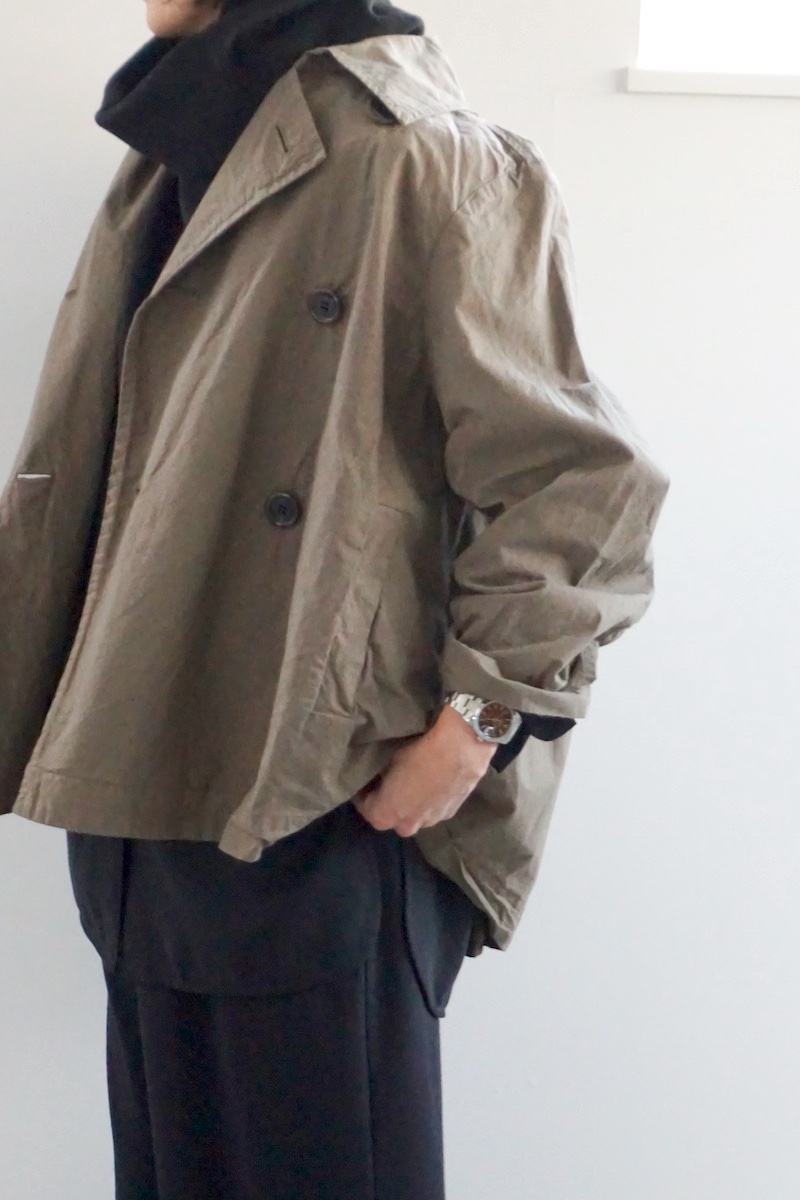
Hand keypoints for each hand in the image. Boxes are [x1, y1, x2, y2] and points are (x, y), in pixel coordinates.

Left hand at [353, 704, 495, 836]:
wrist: (462, 747)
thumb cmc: (418, 751)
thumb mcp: (389, 760)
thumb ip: (382, 778)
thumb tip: (380, 779)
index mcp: (387, 814)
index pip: (367, 810)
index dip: (364, 795)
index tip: (366, 782)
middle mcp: (408, 825)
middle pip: (391, 818)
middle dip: (388, 803)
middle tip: (389, 782)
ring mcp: (431, 821)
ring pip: (414, 816)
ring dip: (410, 804)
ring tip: (413, 782)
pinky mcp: (451, 813)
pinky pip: (432, 810)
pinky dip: (429, 800)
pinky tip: (432, 781)